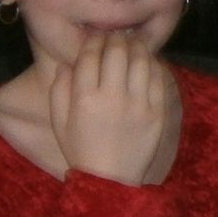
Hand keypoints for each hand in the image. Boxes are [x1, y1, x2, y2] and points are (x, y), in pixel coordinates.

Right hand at [46, 32, 176, 184]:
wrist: (109, 180)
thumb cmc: (80, 149)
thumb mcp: (58, 121)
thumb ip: (59, 89)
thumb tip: (66, 62)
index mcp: (84, 98)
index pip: (91, 56)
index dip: (94, 41)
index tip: (96, 37)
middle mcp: (113, 97)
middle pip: (118, 52)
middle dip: (116, 39)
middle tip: (116, 36)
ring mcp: (139, 104)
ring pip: (141, 61)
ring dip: (137, 47)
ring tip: (133, 43)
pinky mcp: (158, 112)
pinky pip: (159, 78)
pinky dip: (154, 64)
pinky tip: (148, 61)